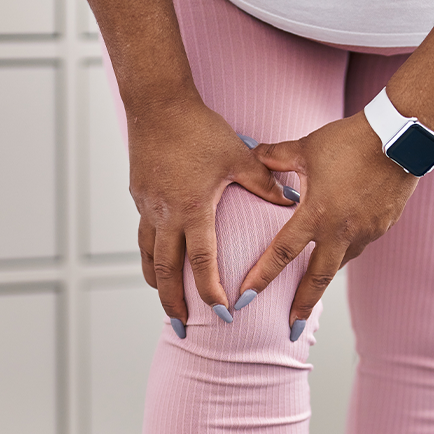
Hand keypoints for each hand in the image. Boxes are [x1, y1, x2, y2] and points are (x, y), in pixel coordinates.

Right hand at [129, 95, 296, 329]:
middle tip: (183, 328)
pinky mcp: (140, 196)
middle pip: (166, 271)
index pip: (202, 262)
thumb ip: (265, 183)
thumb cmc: (201, 129)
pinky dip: (150, 255)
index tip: (222, 313)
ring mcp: (148, 206)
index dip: (211, 291)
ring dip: (157, 283)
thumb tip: (294, 199)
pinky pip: (144, 234)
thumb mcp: (239, 157)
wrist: (157, 105)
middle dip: (175, 303)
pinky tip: (157, 263)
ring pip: (148, 256)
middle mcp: (166, 214)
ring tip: (166, 304)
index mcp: (193, 209)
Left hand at [241, 114, 418, 337]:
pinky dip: (345, 248)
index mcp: (317, 214)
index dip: (261, 278)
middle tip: (290, 328)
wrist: (401, 138)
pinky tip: (340, 243)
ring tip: (312, 287)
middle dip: (302, 306)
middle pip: (317, 279)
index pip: (281, 253)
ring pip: (339, 262)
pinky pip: (359, 245)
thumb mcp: (307, 146)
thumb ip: (276, 157)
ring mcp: (365, 232)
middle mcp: (341, 231)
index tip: (244, 300)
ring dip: (324, 274)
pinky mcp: (382, 227)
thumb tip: (254, 155)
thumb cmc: (350, 140)